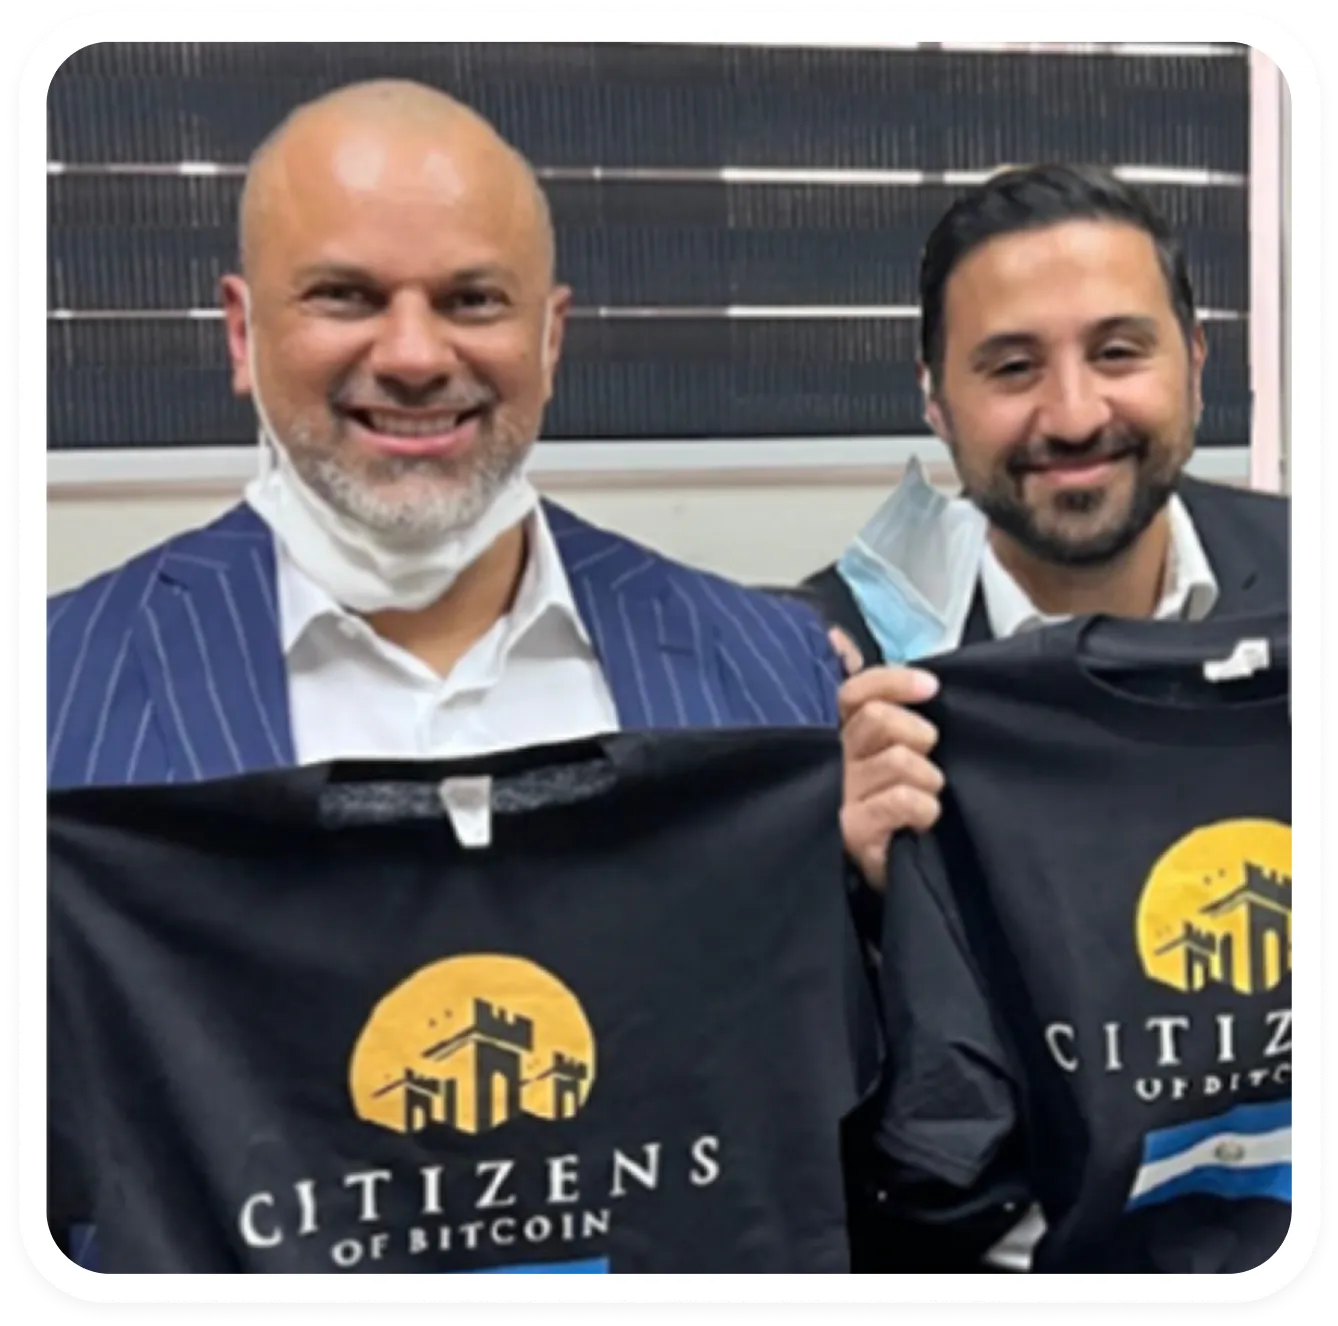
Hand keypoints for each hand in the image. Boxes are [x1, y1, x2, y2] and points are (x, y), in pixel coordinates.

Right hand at [832, 631, 942, 889]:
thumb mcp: (879, 747)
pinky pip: (903, 799)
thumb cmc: (885, 802)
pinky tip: (921, 821)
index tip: (931, 688)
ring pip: (899, 761)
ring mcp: (837, 796)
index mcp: (838, 734)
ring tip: (924, 796)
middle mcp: (831, 761)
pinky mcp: (851, 831)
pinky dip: (924, 808)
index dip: (893, 681)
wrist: (877, 871)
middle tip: (926, 756)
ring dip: (928, 780)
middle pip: (878, 720)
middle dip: (918, 734)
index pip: (855, 690)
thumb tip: (837, 639)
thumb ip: (869, 697)